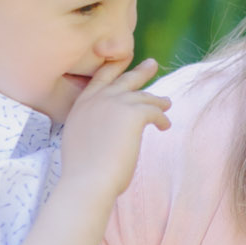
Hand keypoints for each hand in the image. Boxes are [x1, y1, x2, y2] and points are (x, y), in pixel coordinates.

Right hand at [59, 58, 171, 206]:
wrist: (88, 180)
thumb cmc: (83, 170)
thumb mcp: (79, 138)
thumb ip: (91, 125)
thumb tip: (106, 127)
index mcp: (82, 105)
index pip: (100, 79)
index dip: (113, 69)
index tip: (124, 63)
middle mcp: (98, 99)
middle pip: (123, 79)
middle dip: (140, 72)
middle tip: (152, 64)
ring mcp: (116, 103)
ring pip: (143, 96)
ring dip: (157, 101)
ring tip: (166, 104)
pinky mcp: (134, 113)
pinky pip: (154, 112)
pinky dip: (162, 119)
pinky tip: (165, 126)